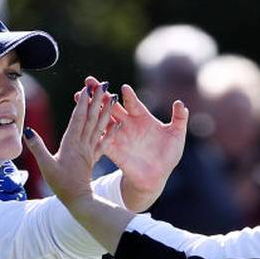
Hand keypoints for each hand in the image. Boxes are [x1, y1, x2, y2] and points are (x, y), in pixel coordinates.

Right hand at [24, 79, 114, 205]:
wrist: (79, 200)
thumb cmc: (61, 184)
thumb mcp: (46, 166)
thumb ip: (38, 148)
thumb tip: (28, 131)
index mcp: (71, 143)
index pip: (78, 118)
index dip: (83, 103)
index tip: (88, 88)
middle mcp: (83, 144)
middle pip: (91, 118)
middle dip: (98, 100)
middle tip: (103, 84)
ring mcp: (90, 150)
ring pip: (100, 127)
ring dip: (106, 111)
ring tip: (113, 97)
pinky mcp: (93, 158)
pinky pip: (105, 142)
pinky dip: (112, 131)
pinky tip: (118, 123)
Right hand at [89, 80, 187, 210]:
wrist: (157, 177)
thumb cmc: (167, 155)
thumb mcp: (176, 136)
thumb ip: (179, 119)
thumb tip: (181, 103)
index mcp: (142, 117)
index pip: (132, 103)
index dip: (128, 96)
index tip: (124, 89)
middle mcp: (127, 123)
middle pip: (111, 105)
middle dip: (101, 93)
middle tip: (89, 81)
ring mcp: (118, 135)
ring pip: (101, 118)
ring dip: (90, 107)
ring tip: (78, 95)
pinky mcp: (111, 149)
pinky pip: (100, 137)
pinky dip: (92, 129)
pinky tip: (82, 120)